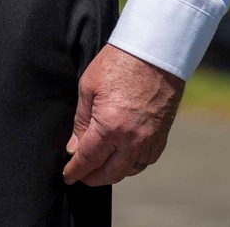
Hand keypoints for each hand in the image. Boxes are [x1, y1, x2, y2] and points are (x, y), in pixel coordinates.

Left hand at [62, 44, 183, 186]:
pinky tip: (122, 156)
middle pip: (110, 173)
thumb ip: (81, 121)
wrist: (154, 52)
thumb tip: (74, 147)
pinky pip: (145, 161)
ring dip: (113, 172)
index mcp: (109, 126)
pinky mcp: (162, 137)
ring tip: (100, 166)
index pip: (88, 159)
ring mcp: (149, 141)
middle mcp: (131, 140)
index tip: (67, 177)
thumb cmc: (118, 62)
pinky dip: (132, 163)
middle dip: (92, 178)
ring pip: (129, 170)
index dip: (76, 171)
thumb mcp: (88, 86)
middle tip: (81, 176)